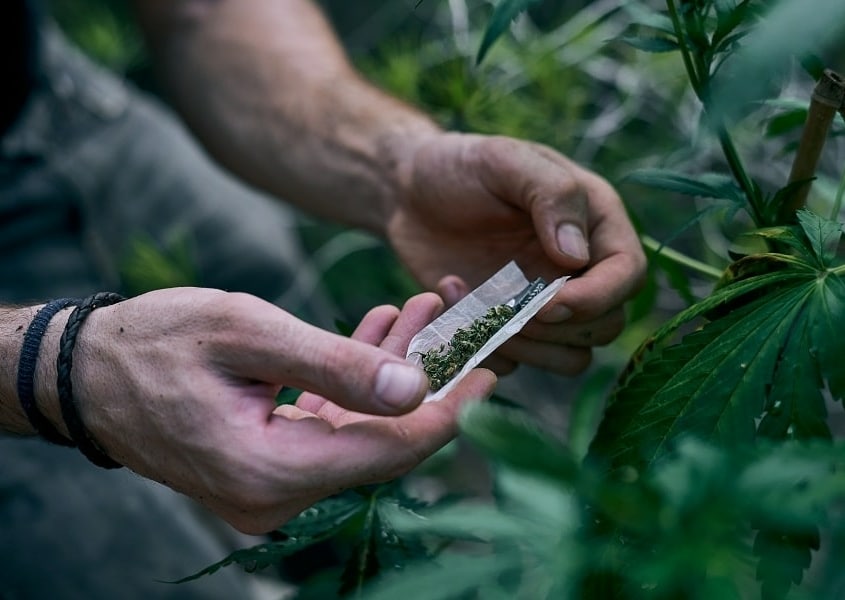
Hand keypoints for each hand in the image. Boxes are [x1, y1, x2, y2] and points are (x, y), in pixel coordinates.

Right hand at [61, 288, 494, 533]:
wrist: (86, 372)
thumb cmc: (155, 343)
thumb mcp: (248, 332)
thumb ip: (334, 364)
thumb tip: (416, 392)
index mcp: (271, 470)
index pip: (390, 450)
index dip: (450, 410)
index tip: (493, 366)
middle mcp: (276, 495)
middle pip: (382, 441)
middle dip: (426, 377)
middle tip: (458, 318)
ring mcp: (272, 487)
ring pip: (362, 429)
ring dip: (392, 371)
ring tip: (421, 308)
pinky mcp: (269, 467)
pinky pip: (332, 425)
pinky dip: (357, 383)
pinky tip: (378, 333)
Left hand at [388, 133, 646, 374]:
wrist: (407, 193)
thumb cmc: (460, 167)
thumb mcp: (505, 160)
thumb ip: (551, 195)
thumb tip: (578, 256)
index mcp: (594, 223)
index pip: (627, 274)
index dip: (597, 297)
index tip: (551, 302)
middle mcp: (579, 269)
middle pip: (605, 325)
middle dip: (558, 327)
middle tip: (505, 305)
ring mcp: (544, 303)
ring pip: (568, 356)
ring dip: (525, 345)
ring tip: (473, 303)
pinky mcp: (508, 327)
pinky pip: (517, 362)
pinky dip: (486, 348)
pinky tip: (451, 298)